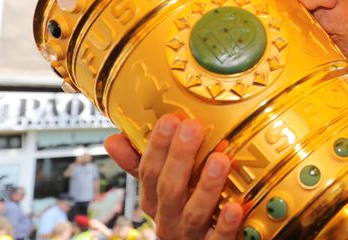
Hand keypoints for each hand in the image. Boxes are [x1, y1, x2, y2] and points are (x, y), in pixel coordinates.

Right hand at [105, 114, 243, 238]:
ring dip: (206, 186)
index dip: (157, 146)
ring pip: (194, 212)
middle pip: (169, 189)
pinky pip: (218, 238)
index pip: (148, 172)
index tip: (169, 120)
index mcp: (153, 201)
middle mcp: (168, 219)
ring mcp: (190, 235)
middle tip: (192, 128)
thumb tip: (112, 139)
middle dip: (180, 157)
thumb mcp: (158, 190)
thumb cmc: (182, 211)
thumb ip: (140, 166)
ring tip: (219, 160)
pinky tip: (235, 207)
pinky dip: (225, 223)